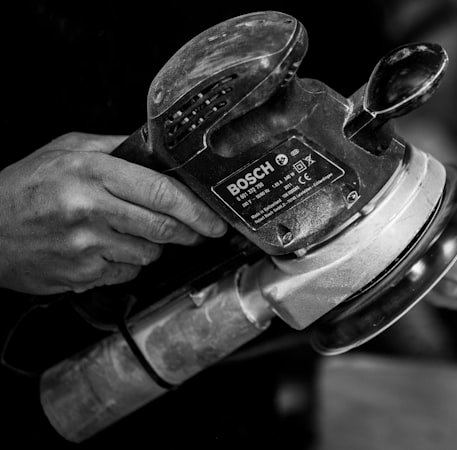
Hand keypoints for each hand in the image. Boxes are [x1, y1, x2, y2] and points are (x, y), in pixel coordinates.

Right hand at [0, 132, 227, 294]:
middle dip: (190, 231)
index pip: (161, 192)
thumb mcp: (66, 150)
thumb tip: (159, 150)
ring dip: (152, 246)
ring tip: (129, 231)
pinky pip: (126, 273)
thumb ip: (116, 148)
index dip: (197, 208)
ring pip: (149, 253)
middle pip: (164, 227)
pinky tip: (107, 248)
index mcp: (91, 172)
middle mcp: (90, 208)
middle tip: (198, 230)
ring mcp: (85, 245)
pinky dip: (126, 264)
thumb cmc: (23, 187)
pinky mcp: (81, 274)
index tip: (214, 218)